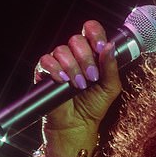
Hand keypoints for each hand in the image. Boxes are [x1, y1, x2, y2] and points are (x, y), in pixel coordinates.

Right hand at [35, 20, 121, 156]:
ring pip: (61, 50)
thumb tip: (110, 46)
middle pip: (76, 39)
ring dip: (73, 67)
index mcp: (91, 54)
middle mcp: (74, 55)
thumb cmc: (94, 107)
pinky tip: (63, 81)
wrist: (77, 126)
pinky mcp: (44, 73)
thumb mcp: (110, 87)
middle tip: (91, 76)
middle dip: (86, 58)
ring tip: (79, 85)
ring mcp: (59, 63)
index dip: (95, 34)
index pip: (90, 30)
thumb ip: (111, 67)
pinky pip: (46, 61)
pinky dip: (55, 69)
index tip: (100, 48)